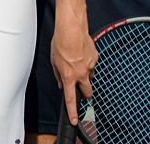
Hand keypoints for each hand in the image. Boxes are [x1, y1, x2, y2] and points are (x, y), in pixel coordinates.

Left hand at [51, 2, 96, 124]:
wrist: (72, 28)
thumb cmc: (61, 42)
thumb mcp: (54, 61)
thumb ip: (58, 75)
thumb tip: (61, 83)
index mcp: (69, 76)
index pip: (71, 99)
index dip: (73, 112)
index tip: (75, 120)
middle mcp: (81, 74)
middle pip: (87, 92)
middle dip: (84, 93)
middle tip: (80, 88)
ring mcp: (90, 66)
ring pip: (90, 76)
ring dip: (84, 74)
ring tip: (76, 61)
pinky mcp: (95, 58)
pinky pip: (92, 64)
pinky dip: (87, 61)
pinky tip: (81, 53)